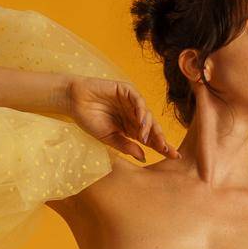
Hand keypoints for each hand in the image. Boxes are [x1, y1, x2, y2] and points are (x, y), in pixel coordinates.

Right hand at [63, 76, 179, 163]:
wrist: (74, 101)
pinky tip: (141, 121)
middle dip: (161, 139)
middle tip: (168, 150)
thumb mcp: (109, 138)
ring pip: (147, 115)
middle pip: (153, 128)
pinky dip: (140, 110)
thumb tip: (144, 158)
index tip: (174, 157)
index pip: (150, 140)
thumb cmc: (89, 120)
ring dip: (148, 127)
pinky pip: (138, 100)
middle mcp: (134, 116)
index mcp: (131, 129)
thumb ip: (126, 146)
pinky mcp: (126, 90)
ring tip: (145, 138)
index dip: (162, 147)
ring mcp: (131, 103)